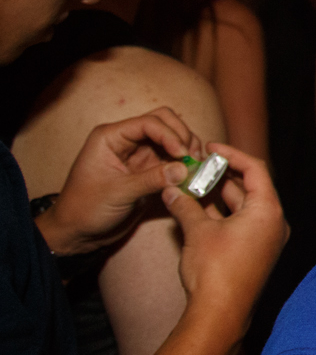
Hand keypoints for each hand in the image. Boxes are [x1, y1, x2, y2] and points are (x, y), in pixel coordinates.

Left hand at [36, 108, 201, 255]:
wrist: (78, 232)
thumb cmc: (85, 208)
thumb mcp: (118, 193)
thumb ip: (152, 179)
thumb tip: (185, 169)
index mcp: (111, 137)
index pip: (148, 123)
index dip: (170, 135)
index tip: (183, 154)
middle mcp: (126, 140)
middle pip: (164, 122)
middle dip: (182, 136)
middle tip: (194, 157)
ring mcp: (139, 154)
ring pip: (172, 139)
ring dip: (187, 149)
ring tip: (197, 166)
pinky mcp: (149, 170)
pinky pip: (172, 159)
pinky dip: (184, 165)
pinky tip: (192, 175)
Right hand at [160, 143, 288, 334]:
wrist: (220, 314)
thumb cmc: (215, 271)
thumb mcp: (197, 231)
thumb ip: (185, 205)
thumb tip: (171, 189)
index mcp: (268, 210)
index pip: (255, 168)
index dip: (232, 154)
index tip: (210, 147)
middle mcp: (274, 222)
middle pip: (250, 186)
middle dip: (221, 175)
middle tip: (196, 165)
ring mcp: (266, 238)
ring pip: (242, 206)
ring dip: (218, 194)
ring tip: (192, 183)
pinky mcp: (256, 251)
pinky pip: (241, 222)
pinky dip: (221, 213)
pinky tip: (197, 206)